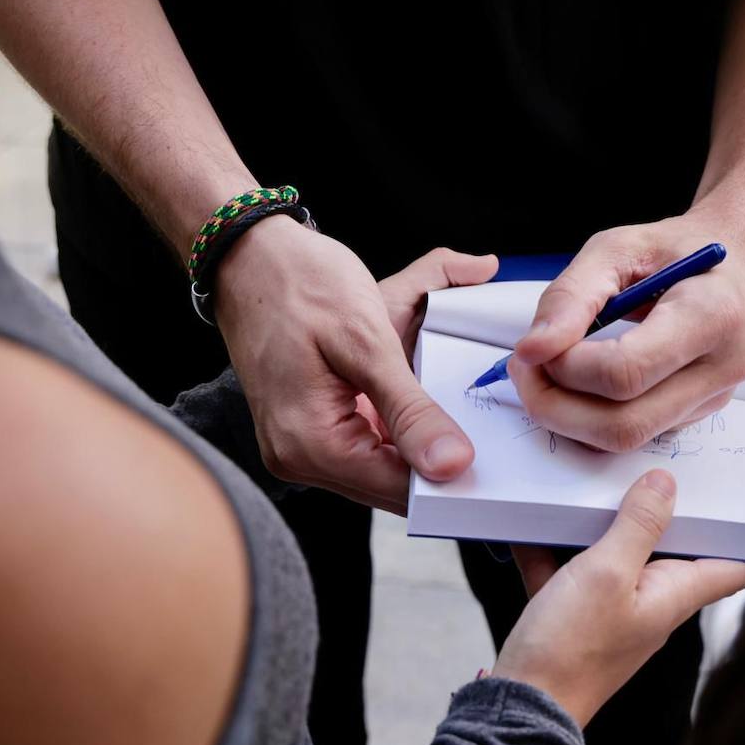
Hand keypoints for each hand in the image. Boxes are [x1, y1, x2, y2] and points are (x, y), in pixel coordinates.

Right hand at [215, 216, 497, 512]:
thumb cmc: (298, 284)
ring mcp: (300, 445)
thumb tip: (452, 466)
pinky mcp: (308, 427)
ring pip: (384, 461)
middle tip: (485, 417)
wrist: (247, 254)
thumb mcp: (367, 342)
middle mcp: (299, 456)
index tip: (497, 455)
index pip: (398, 490)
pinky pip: (367, 438)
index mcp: (310, 443)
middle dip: (438, 449)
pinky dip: (397, 415)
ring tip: (446, 386)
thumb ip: (411, 410)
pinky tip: (416, 383)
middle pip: (393, 482)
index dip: (451, 477)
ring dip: (418, 429)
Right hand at [492, 470, 744, 725]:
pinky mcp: (574, 613)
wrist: (522, 706)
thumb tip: (665, 483)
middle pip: (675, 549)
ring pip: (619, 554)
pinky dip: (555, 549)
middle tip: (681, 467)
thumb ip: (638, 525)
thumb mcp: (607, 573)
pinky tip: (531, 527)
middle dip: (677, 511)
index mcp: (674, 595)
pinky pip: (571, 570)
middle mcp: (651, 602)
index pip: (735, 567)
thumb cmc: (572, 648)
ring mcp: (612, 608)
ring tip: (602, 482)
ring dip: (608, 524)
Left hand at [508, 212, 744, 451]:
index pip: (626, 372)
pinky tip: (580, 382)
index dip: (566, 368)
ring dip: (569, 416)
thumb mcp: (617, 248)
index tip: (536, 347)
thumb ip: (570, 297)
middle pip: (624, 424)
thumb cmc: (679, 250)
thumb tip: (532, 350)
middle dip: (556, 406)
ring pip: (626, 439)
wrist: (740, 264)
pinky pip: (634, 433)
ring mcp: (714, 399)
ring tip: (547, 374)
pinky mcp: (699, 415)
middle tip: (526, 371)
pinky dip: (592, 415)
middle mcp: (721, 369)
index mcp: (711, 317)